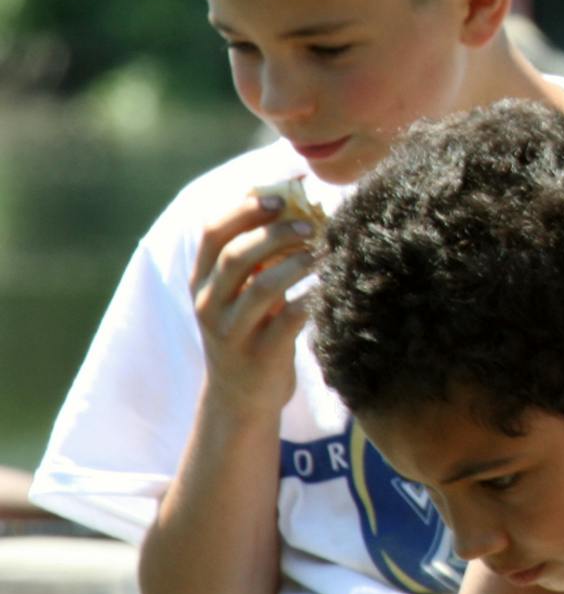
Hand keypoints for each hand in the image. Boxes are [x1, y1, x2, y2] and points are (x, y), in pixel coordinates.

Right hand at [191, 191, 320, 417]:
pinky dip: (311, 298)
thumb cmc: (251, 329)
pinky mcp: (259, 356)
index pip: (212, 232)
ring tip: (322, 252)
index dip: (244, 208)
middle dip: (275, 233)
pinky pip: (288, 321)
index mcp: (201, 280)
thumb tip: (295, 200)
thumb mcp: (241, 291)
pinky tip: (330, 286)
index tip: (280, 195)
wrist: (241, 398)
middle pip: (235, 255)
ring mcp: (231, 332)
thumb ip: (256, 255)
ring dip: (296, 264)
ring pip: (261, 287)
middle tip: (311, 224)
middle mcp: (209, 304)